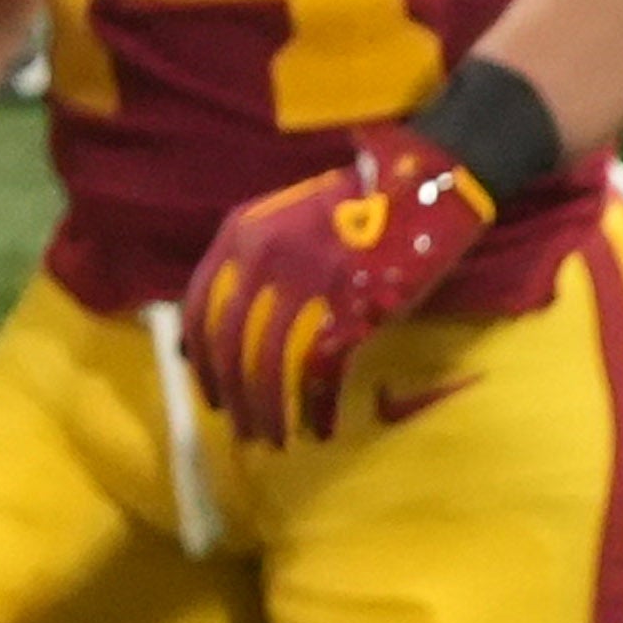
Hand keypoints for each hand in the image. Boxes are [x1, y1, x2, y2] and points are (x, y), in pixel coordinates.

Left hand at [177, 128, 511, 446]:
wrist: (421, 183)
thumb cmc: (350, 209)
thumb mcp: (280, 223)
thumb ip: (246, 269)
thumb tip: (210, 340)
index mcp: (240, 233)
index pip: (201, 308)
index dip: (202, 360)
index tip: (211, 395)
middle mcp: (265, 256)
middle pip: (233, 344)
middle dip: (235, 396)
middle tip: (243, 431)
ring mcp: (309, 281)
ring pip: (272, 363)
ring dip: (270, 410)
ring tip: (275, 439)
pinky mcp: (354, 304)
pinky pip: (323, 371)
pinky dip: (320, 407)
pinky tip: (322, 430)